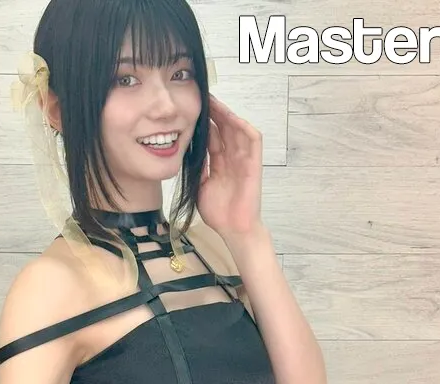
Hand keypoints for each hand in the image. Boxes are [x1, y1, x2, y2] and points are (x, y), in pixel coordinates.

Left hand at [197, 93, 263, 239]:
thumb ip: (197, 169)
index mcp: (219, 162)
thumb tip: (186, 152)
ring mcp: (243, 159)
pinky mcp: (253, 164)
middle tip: (199, 97)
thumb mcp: (200, 186)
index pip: (212, 136)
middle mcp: (232, 157)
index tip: (189, 109)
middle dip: (213, 112)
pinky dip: (243, 128)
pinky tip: (233, 118)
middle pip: (224, 128)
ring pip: (237, 129)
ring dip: (227, 115)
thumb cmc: (219, 213)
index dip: (203, 122)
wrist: (234, 229)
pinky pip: (252, 140)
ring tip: (213, 102)